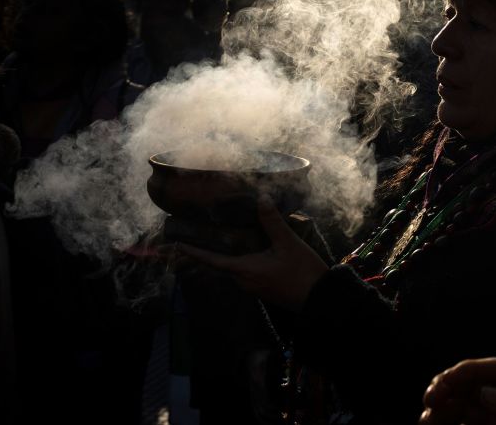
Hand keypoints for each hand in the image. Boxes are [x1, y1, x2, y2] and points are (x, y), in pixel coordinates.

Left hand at [178, 195, 327, 310]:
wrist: (319, 299)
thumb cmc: (302, 272)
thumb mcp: (288, 243)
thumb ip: (273, 221)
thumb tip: (261, 197)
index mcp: (245, 269)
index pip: (211, 260)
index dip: (193, 252)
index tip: (176, 245)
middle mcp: (244, 281)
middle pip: (217, 266)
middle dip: (203, 254)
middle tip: (190, 241)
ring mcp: (253, 287)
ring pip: (230, 270)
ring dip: (220, 258)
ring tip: (213, 243)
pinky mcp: (263, 288)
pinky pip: (242, 273)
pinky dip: (235, 262)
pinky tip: (242, 252)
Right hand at [421, 358, 495, 424]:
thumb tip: (485, 393)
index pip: (489, 369)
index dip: (464, 372)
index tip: (444, 382)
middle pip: (470, 386)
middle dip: (446, 388)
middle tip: (430, 400)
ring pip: (460, 407)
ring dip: (440, 410)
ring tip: (426, 420)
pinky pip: (463, 424)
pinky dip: (446, 423)